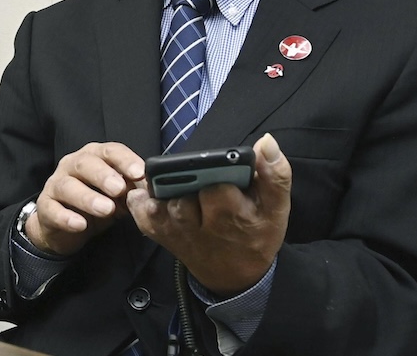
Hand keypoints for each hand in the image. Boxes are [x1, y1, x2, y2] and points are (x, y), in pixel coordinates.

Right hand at [25, 142, 145, 255]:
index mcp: (94, 157)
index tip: (139, 172)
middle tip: (119, 189)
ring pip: (68, 186)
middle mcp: (72, 165)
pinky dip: (66, 217)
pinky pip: (53, 210)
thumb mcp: (118, 195)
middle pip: (85, 163)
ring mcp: (56, 185)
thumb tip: (151, 190)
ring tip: (106, 209)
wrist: (65, 226)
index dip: (124, 160)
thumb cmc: (96, 202)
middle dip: (104, 175)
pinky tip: (80, 225)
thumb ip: (132, 189)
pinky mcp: (45, 207)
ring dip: (88, 197)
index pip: (109, 151)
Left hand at [126, 133, 292, 296]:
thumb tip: (266, 141)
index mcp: (232, 216)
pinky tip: (151, 191)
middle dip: (189, 179)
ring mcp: (176, 232)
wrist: (235, 274)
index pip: (216, 186)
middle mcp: (199, 227)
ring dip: (164, 189)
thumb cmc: (256, 233)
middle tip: (199, 178)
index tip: (223, 174)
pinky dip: (141, 201)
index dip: (217, 172)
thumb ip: (275, 174)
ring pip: (162, 202)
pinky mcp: (159, 234)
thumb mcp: (276, 208)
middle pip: (184, 191)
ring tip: (175, 180)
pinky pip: (142, 213)